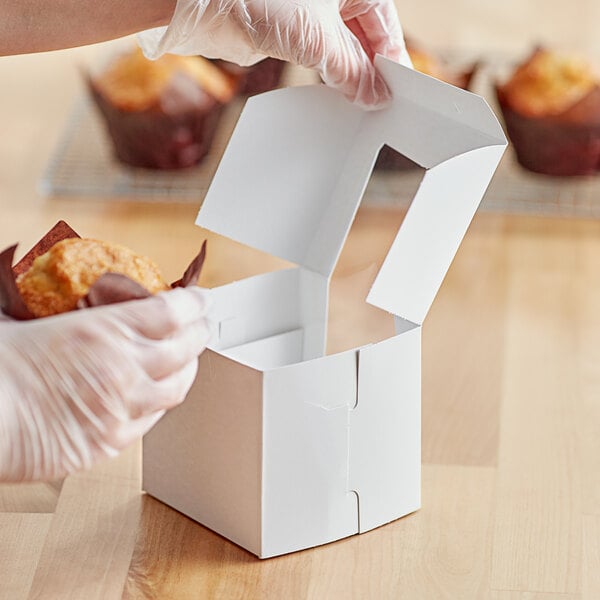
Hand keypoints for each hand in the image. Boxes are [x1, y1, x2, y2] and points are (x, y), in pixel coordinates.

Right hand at [0, 287, 211, 481]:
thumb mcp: (25, 320)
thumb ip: (54, 306)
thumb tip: (45, 291)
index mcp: (103, 330)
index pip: (172, 312)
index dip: (193, 303)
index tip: (199, 299)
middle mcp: (123, 368)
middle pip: (186, 347)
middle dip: (199, 333)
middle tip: (200, 326)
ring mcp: (122, 407)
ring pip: (178, 387)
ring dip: (189, 369)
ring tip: (188, 360)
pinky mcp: (112, 440)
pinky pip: (154, 420)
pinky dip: (162, 403)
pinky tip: (159, 395)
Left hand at [139, 0, 409, 108]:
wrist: (204, 2)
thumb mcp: (318, 39)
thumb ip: (351, 71)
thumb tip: (373, 94)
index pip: (385, 24)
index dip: (391, 59)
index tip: (395, 92)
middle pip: (366, 36)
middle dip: (370, 70)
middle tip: (377, 103)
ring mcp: (314, 10)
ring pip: (343, 48)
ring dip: (349, 75)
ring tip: (357, 102)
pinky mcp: (293, 28)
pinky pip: (321, 55)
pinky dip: (329, 74)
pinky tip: (335, 93)